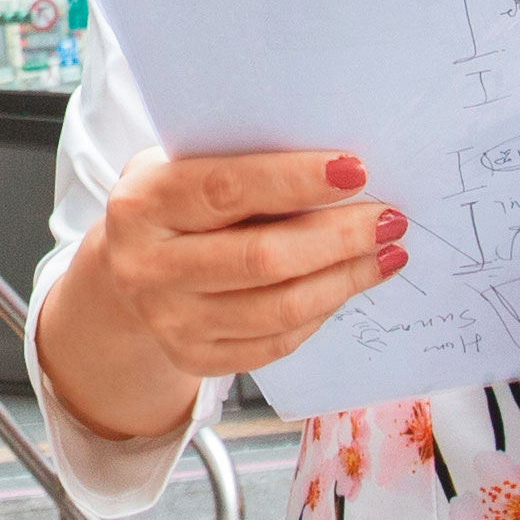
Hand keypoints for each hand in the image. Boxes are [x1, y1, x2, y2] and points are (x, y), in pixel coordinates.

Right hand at [38, 149, 405, 440]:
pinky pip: (276, 342)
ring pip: (279, 308)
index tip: (355, 170)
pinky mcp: (194, 358)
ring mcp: (169, 322)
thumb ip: (243, 161)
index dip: (295, 181)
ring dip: (345, 278)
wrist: (129, 267)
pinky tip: (347, 283)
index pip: (225, 190)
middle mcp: (147, 268)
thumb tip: (340, 167)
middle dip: (338, 237)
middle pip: (262, 258)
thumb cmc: (177, 201)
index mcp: (142, 205)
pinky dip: (322, 311)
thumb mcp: (189, 163)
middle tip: (389, 219)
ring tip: (387, 252)